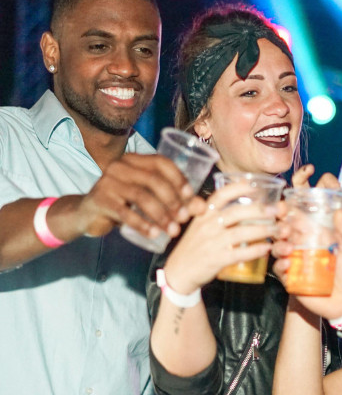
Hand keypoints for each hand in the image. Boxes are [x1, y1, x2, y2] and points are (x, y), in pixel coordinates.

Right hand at [77, 153, 203, 237]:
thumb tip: (201, 207)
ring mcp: (107, 181)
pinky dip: (142, 224)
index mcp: (135, 160)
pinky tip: (155, 234)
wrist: (88, 214)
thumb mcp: (149, 199)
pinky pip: (125, 213)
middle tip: (184, 218)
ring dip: (161, 215)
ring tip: (173, 230)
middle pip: (154, 180)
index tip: (191, 196)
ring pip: (141, 196)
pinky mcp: (100, 199)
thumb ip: (175, 201)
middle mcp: (120, 166)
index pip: (161, 163)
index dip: (179, 178)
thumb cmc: (124, 204)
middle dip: (173, 201)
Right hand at [162, 182, 277, 293]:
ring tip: (278, 230)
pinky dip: (254, 250)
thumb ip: (218, 214)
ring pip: (240, 232)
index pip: (221, 195)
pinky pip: (238, 253)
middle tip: (276, 210)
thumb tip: (244, 202)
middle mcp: (207, 225)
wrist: (179, 272)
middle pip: (236, 212)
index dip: (239, 188)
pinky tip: (266, 248)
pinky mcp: (215, 260)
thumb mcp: (201, 225)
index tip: (256, 186)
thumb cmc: (195, 247)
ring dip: (262, 230)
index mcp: (204, 214)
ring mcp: (211, 242)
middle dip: (259, 210)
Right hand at [273, 165, 341, 317]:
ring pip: (278, 248)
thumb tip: (340, 211)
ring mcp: (295, 262)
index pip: (299, 217)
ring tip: (288, 248)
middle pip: (283, 231)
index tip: (287, 203)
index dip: (291, 209)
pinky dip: (280, 265)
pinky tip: (287, 264)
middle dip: (279, 226)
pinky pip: (279, 270)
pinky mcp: (291, 279)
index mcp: (316, 234)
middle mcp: (302, 245)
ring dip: (279, 245)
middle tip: (284, 226)